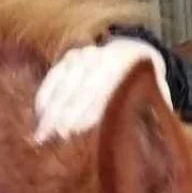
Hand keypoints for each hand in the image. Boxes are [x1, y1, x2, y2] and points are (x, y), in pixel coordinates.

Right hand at [34, 39, 169, 141]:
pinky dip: (45, 95)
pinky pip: (54, 76)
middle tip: (49, 137)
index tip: (70, 132)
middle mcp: (102, 60)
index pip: (99, 93)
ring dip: (49, 109)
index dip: (83, 113)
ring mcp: (85, 57)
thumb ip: (150, 114)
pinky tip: (38, 115)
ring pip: (63, 83)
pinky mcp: (71, 59)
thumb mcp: (153, 98)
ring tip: (39, 135)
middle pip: (78, 88)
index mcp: (124, 70)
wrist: (134, 53)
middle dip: (61, 114)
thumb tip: (149, 138)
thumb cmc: (144, 89)